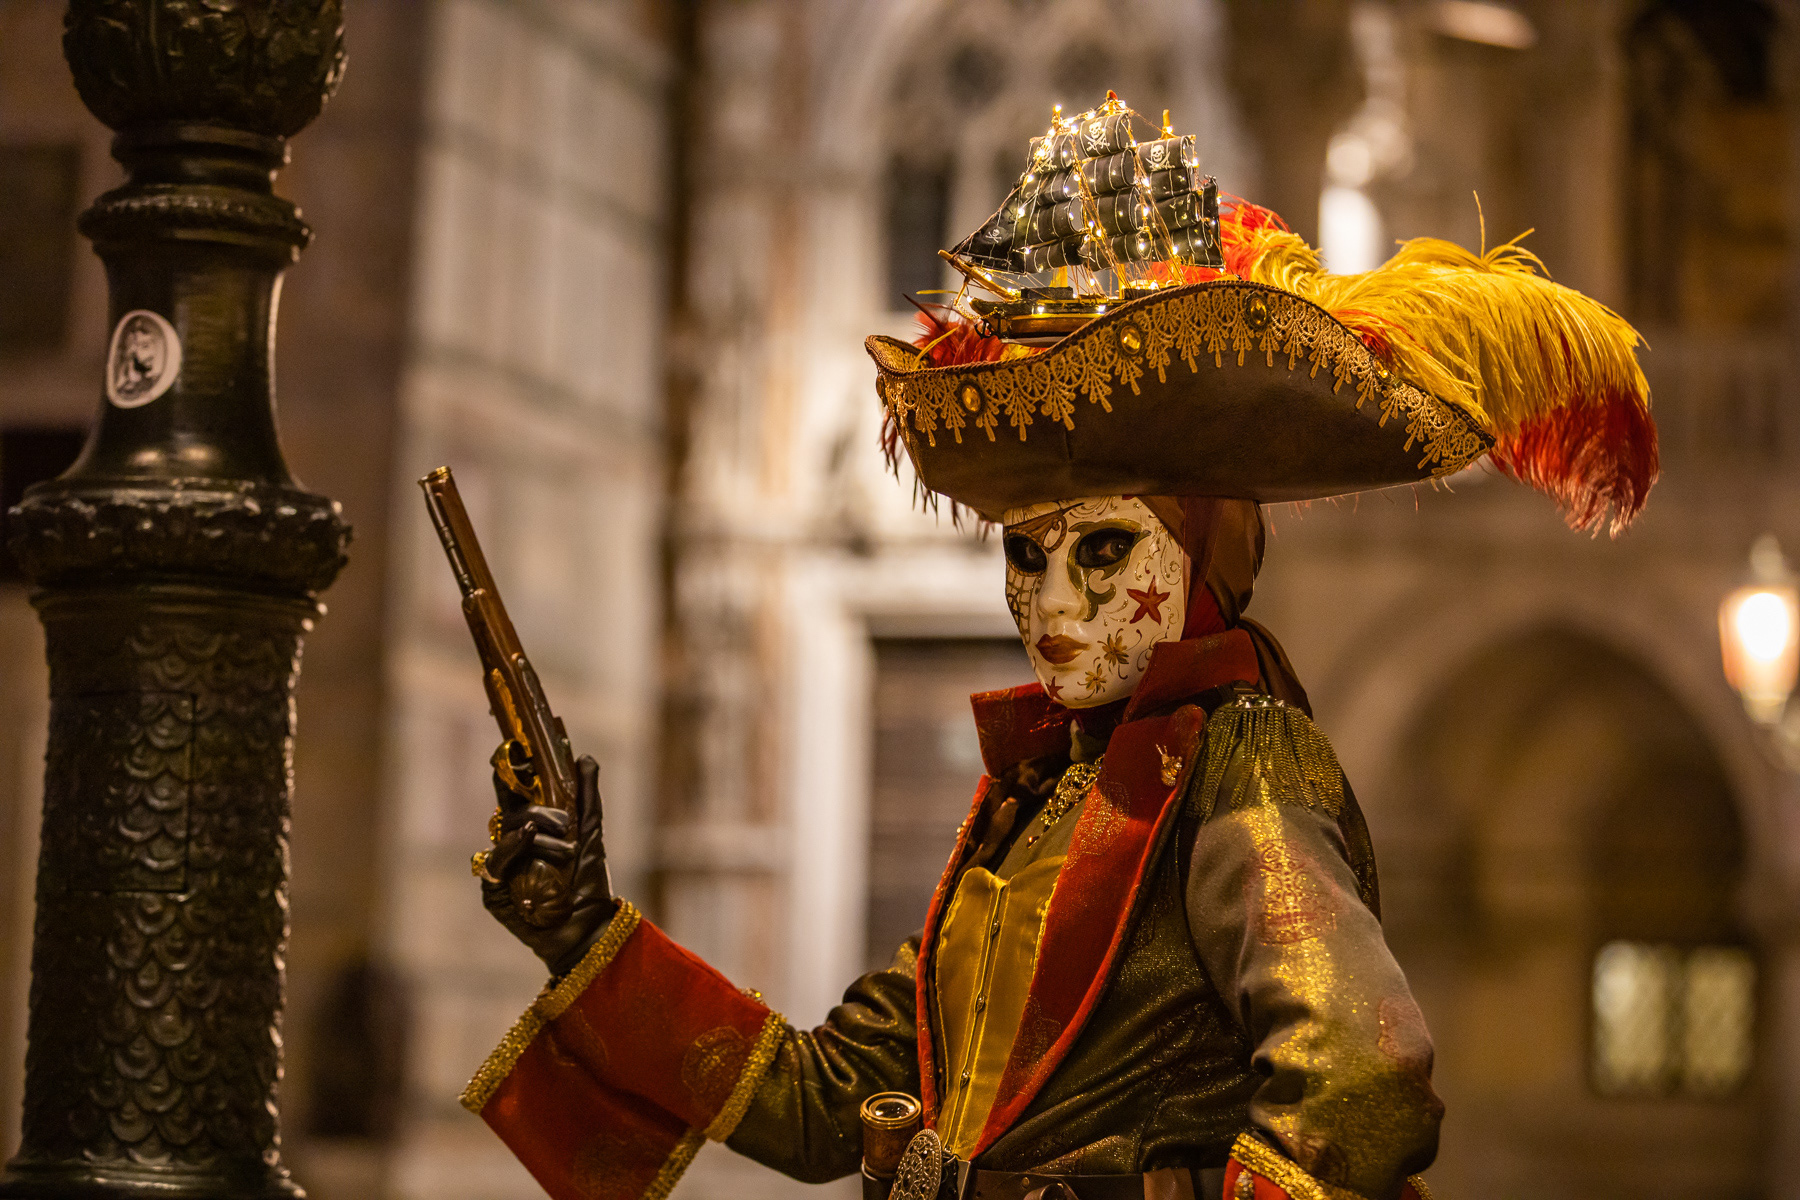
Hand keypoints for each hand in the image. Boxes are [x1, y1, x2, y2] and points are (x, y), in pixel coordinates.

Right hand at [481, 751, 618, 976]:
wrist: (589, 927)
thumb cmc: (588, 884)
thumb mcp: (591, 835)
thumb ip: (587, 798)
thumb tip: (585, 756)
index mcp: (533, 828)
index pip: (517, 794)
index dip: (513, 770)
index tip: (515, 746)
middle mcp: (513, 844)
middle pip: (512, 811)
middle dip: (540, 812)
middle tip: (565, 824)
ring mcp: (502, 866)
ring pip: (505, 832)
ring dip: (536, 833)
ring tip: (564, 850)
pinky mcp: (494, 890)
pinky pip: (495, 861)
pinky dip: (511, 847)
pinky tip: (527, 837)